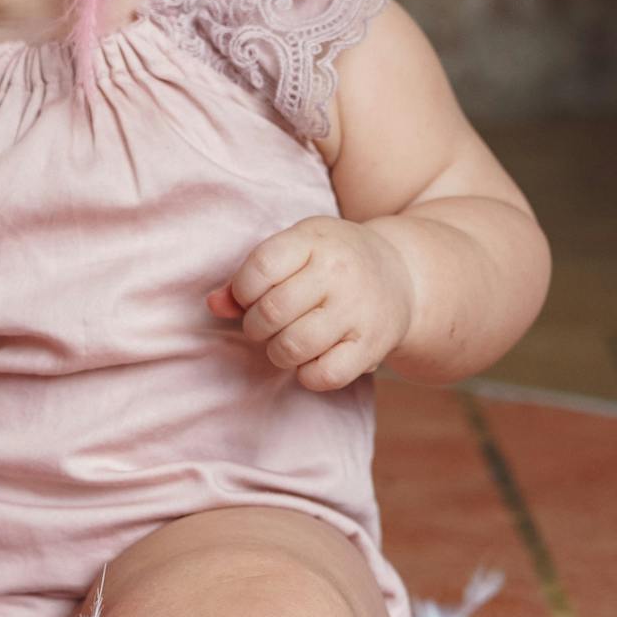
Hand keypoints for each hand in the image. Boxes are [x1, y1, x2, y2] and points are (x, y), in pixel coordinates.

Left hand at [207, 218, 414, 393]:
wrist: (402, 275)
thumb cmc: (332, 261)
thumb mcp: (295, 250)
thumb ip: (250, 275)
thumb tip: (214, 305)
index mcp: (314, 240)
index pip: (260, 268)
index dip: (242, 291)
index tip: (250, 297)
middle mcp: (339, 273)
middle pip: (272, 311)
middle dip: (256, 326)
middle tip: (265, 325)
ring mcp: (357, 310)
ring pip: (294, 346)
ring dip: (277, 352)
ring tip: (285, 342)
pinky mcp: (372, 346)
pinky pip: (325, 375)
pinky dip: (307, 375)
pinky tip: (310, 359)